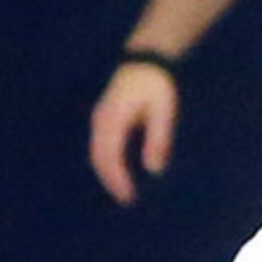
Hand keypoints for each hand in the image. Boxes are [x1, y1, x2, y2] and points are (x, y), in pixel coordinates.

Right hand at [89, 62, 179, 205]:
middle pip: (99, 158)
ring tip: (124, 190)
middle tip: (127, 200)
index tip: (129, 196)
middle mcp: (101, 120)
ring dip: (108, 172)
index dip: (117, 179)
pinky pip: (102, 145)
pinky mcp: (105, 118)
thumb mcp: (164, 111)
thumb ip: (159, 139)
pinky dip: (108, 161)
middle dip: (111, 180)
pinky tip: (121, 172)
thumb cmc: (157, 85)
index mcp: (114, 119)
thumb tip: (154, 170)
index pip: (110, 157)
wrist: (146, 61)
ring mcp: (100, 118)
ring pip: (98, 152)